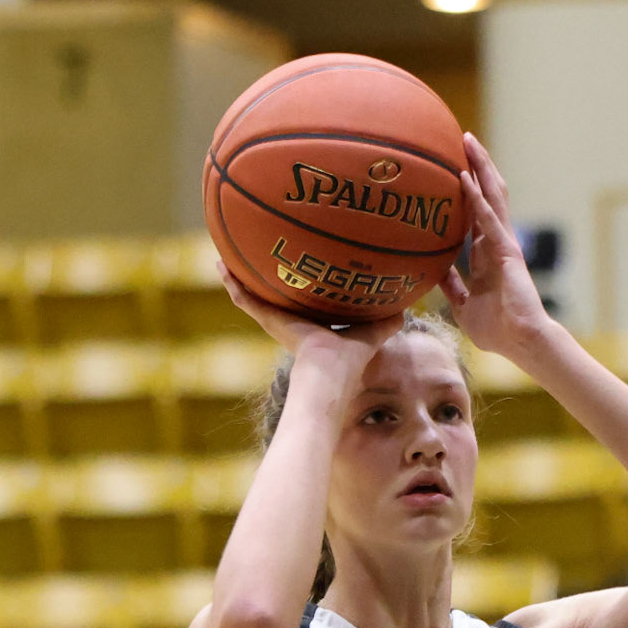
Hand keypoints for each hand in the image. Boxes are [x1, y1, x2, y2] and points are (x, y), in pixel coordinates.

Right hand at [218, 261, 402, 369]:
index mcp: (312, 325)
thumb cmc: (350, 360)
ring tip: (227, 256)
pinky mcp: (268, 319)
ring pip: (253, 294)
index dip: (300, 288)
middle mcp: (290, 321)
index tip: (295, 269)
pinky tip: (221, 264)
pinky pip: (246, 299)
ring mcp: (276, 320)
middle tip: (257, 255)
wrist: (330, 372)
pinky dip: (232, 283)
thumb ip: (386, 322)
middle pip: (274, 296)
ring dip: (240, 277)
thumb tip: (407, 310)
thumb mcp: (371, 334)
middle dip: (266, 278)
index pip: (303, 303)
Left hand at [440, 134, 550, 362]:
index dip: (465, 188)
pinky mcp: (507, 250)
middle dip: (476, 165)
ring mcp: (503, 243)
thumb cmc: (496, 330)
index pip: (473, 213)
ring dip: (480, 167)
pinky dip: (476, 197)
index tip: (451, 164)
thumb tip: (435, 274)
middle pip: (486, 194)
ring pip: (492, 196)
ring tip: (468, 140)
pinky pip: (488, 218)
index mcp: (485, 255)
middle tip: (461, 137)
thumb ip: (452, 287)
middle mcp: (496, 242)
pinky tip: (464, 176)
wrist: (520, 342)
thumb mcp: (462, 305)